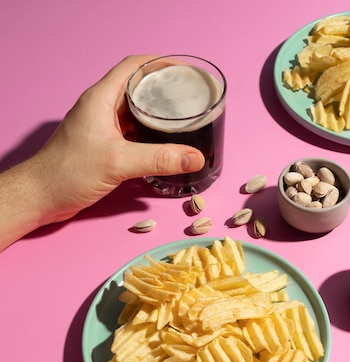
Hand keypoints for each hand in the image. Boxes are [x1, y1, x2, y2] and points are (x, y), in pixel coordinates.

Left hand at [0, 55, 204, 249]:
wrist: (42, 196)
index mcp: (101, 99)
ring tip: (180, 121)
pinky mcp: (101, 147)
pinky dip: (146, 136)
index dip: (159, 64)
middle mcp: (100, 108)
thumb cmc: (69, 172)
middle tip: (188, 99)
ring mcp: (100, 128)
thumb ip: (159, 159)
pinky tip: (161, 146)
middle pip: (136, 89)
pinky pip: (129, 134)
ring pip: (133, 113)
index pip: (133, 67)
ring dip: (155, 116)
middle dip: (162, 91)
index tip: (183, 71)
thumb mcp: (118, 162)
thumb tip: (194, 157)